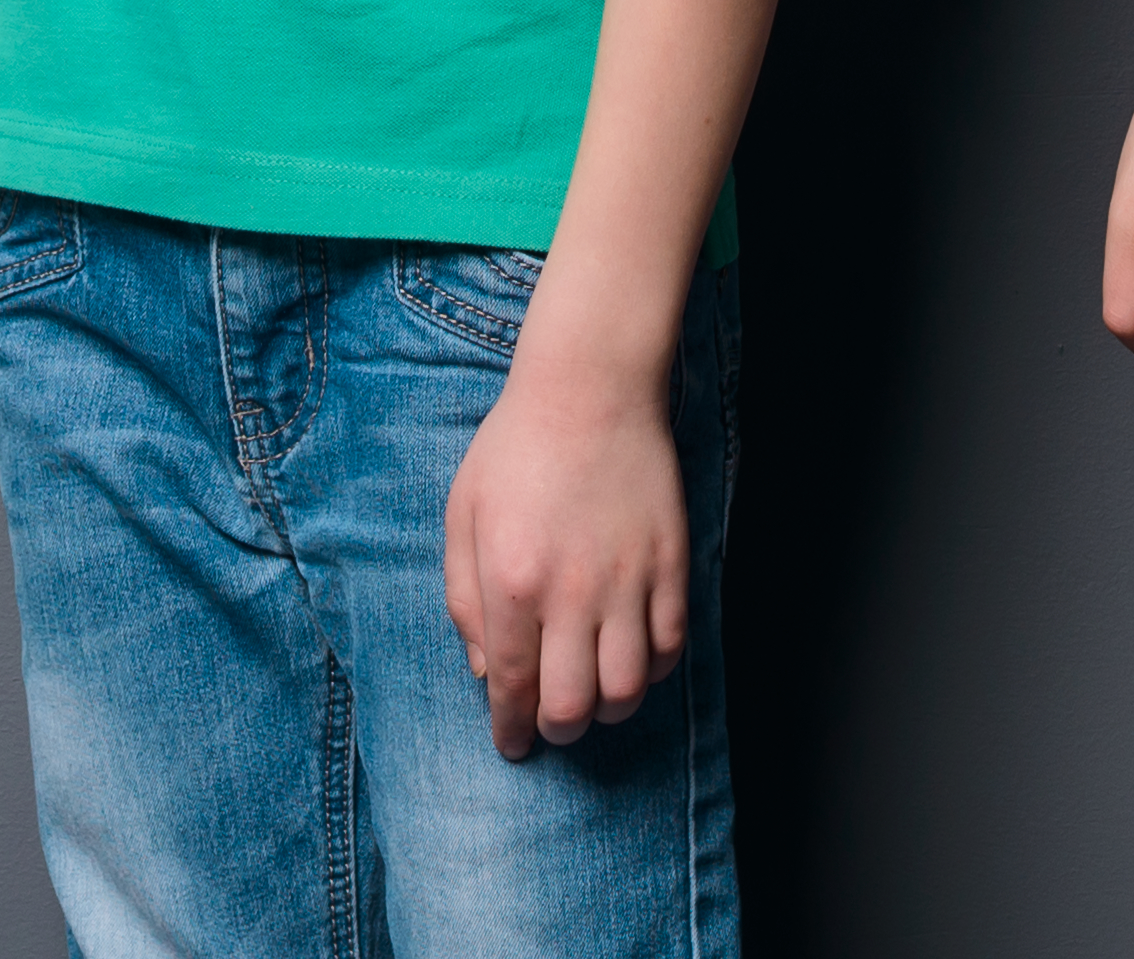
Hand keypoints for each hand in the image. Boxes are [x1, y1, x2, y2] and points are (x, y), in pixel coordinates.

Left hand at [439, 314, 690, 756]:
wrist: (589, 388)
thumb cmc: (516, 449)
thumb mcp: (463, 517)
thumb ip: (465, 601)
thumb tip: (486, 670)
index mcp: (511, 580)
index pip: (512, 687)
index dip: (511, 730)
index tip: (512, 746)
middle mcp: (571, 591)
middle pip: (572, 705)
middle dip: (558, 729)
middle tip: (551, 721)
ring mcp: (628, 579)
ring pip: (627, 689)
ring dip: (607, 709)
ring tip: (593, 694)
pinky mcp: (670, 564)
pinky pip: (669, 646)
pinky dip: (651, 670)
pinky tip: (630, 657)